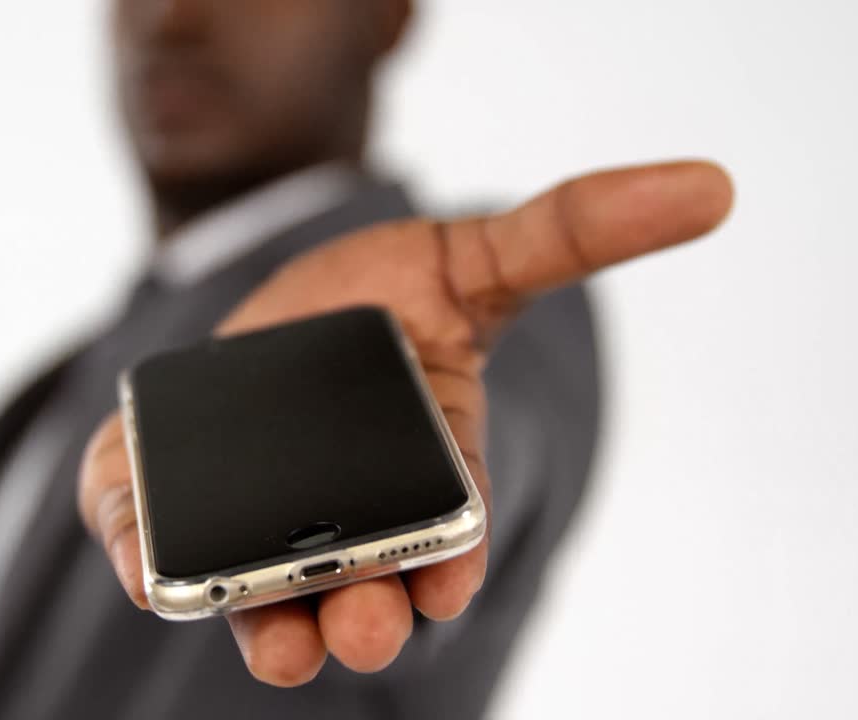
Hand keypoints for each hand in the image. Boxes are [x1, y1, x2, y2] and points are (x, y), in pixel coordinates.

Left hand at [78, 160, 732, 685]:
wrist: (275, 311)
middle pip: (363, 594)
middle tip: (366, 626)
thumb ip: (571, 233)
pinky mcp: (174, 512)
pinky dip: (155, 565)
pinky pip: (161, 553)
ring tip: (277, 641)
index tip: (446, 586)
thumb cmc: (381, 299)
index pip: (447, 537)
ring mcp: (258, 532)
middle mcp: (350, 528)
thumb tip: (706, 186)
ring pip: (267, 605)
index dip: (451, 564)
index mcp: (426, 482)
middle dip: (368, 619)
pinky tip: (151, 568)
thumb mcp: (474, 258)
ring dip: (273, 629)